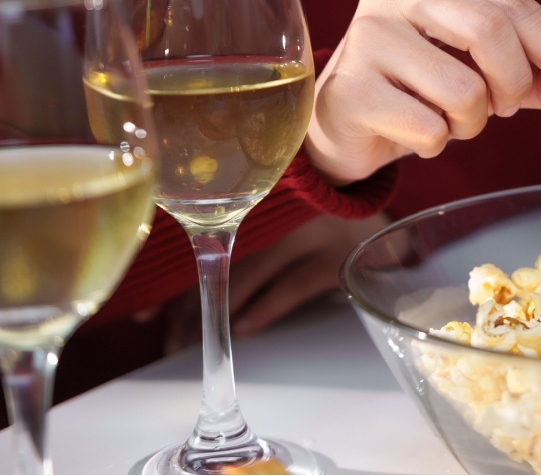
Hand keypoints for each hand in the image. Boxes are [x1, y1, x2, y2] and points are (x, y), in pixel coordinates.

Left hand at [162, 213, 390, 352]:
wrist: (395, 225)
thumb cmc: (332, 225)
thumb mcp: (286, 218)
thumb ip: (246, 230)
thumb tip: (189, 282)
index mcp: (266, 196)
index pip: (205, 237)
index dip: (172, 275)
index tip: (145, 311)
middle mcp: (285, 208)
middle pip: (220, 259)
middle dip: (187, 304)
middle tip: (165, 339)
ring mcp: (311, 231)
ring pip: (248, 274)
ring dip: (215, 313)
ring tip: (190, 343)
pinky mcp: (337, 256)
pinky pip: (290, 286)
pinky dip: (262, 309)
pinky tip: (240, 328)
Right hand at [303, 0, 540, 184]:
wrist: (342, 123)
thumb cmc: (418, 90)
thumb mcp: (482, 74)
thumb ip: (537, 78)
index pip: (515, 8)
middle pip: (491, 32)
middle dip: (515, 84)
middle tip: (505, 109)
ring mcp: (367, 36)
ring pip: (464, 90)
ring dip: (470, 123)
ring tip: (444, 120)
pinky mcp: (351, 88)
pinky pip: (429, 128)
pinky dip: (433, 144)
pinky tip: (409, 133)